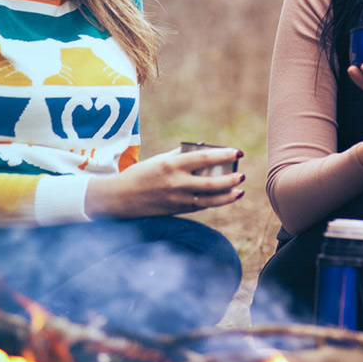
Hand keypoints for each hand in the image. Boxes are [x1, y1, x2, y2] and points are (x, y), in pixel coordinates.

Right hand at [84, 146, 244, 218]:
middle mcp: (176, 183)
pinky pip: (201, 206)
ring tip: (240, 190)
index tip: (238, 152)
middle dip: (230, 179)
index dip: (224, 154)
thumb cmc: (141, 174)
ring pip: (209, 200)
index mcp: (172, 164)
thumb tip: (204, 150)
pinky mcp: (177, 211)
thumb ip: (181, 155)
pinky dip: (215, 202)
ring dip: (228, 195)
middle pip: (211, 182)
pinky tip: (226, 197)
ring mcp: (177, 199)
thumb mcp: (160, 160)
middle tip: (242, 174)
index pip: (204, 158)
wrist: (120, 198)